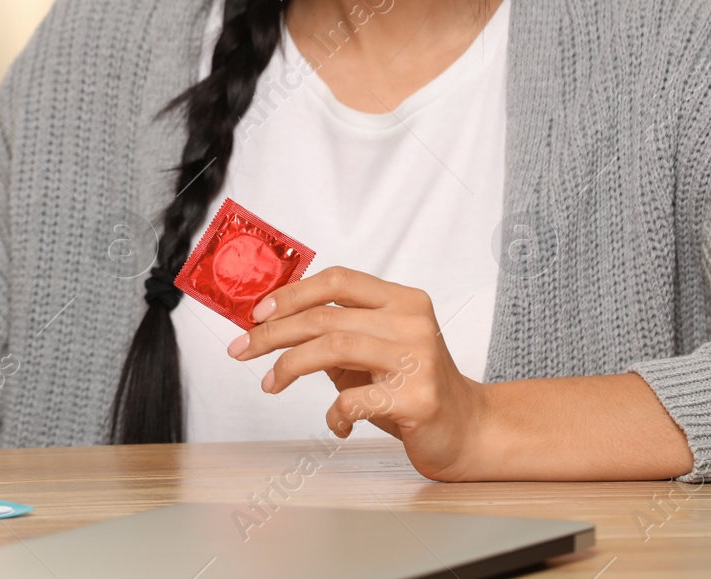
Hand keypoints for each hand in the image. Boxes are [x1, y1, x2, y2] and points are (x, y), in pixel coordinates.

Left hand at [228, 265, 489, 480]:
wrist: (468, 430)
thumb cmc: (411, 386)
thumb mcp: (371, 349)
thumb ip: (332, 331)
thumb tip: (269, 322)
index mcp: (402, 301)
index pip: (337, 280)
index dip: (291, 293)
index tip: (257, 314)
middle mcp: (412, 322)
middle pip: (325, 316)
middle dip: (273, 333)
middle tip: (243, 349)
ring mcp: (417, 359)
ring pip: (331, 348)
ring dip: (288, 366)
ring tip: (271, 383)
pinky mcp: (417, 398)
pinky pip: (352, 400)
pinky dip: (332, 413)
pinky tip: (336, 423)